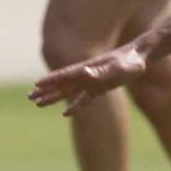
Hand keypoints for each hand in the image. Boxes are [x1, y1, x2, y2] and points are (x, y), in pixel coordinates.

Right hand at [29, 43, 147, 115]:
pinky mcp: (100, 88)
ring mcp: (92, 81)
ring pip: (69, 92)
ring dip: (54, 97)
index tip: (36, 85)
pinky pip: (84, 99)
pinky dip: (75, 106)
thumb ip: (102, 72)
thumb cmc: (131, 62)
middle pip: (62, 84)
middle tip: (29, 97)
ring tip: (38, 103)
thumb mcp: (118, 68)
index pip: (65, 76)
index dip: (51, 81)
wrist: (141, 56)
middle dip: (46, 91)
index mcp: (88, 69)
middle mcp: (86, 75)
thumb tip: (84, 73)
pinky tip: (65, 114)